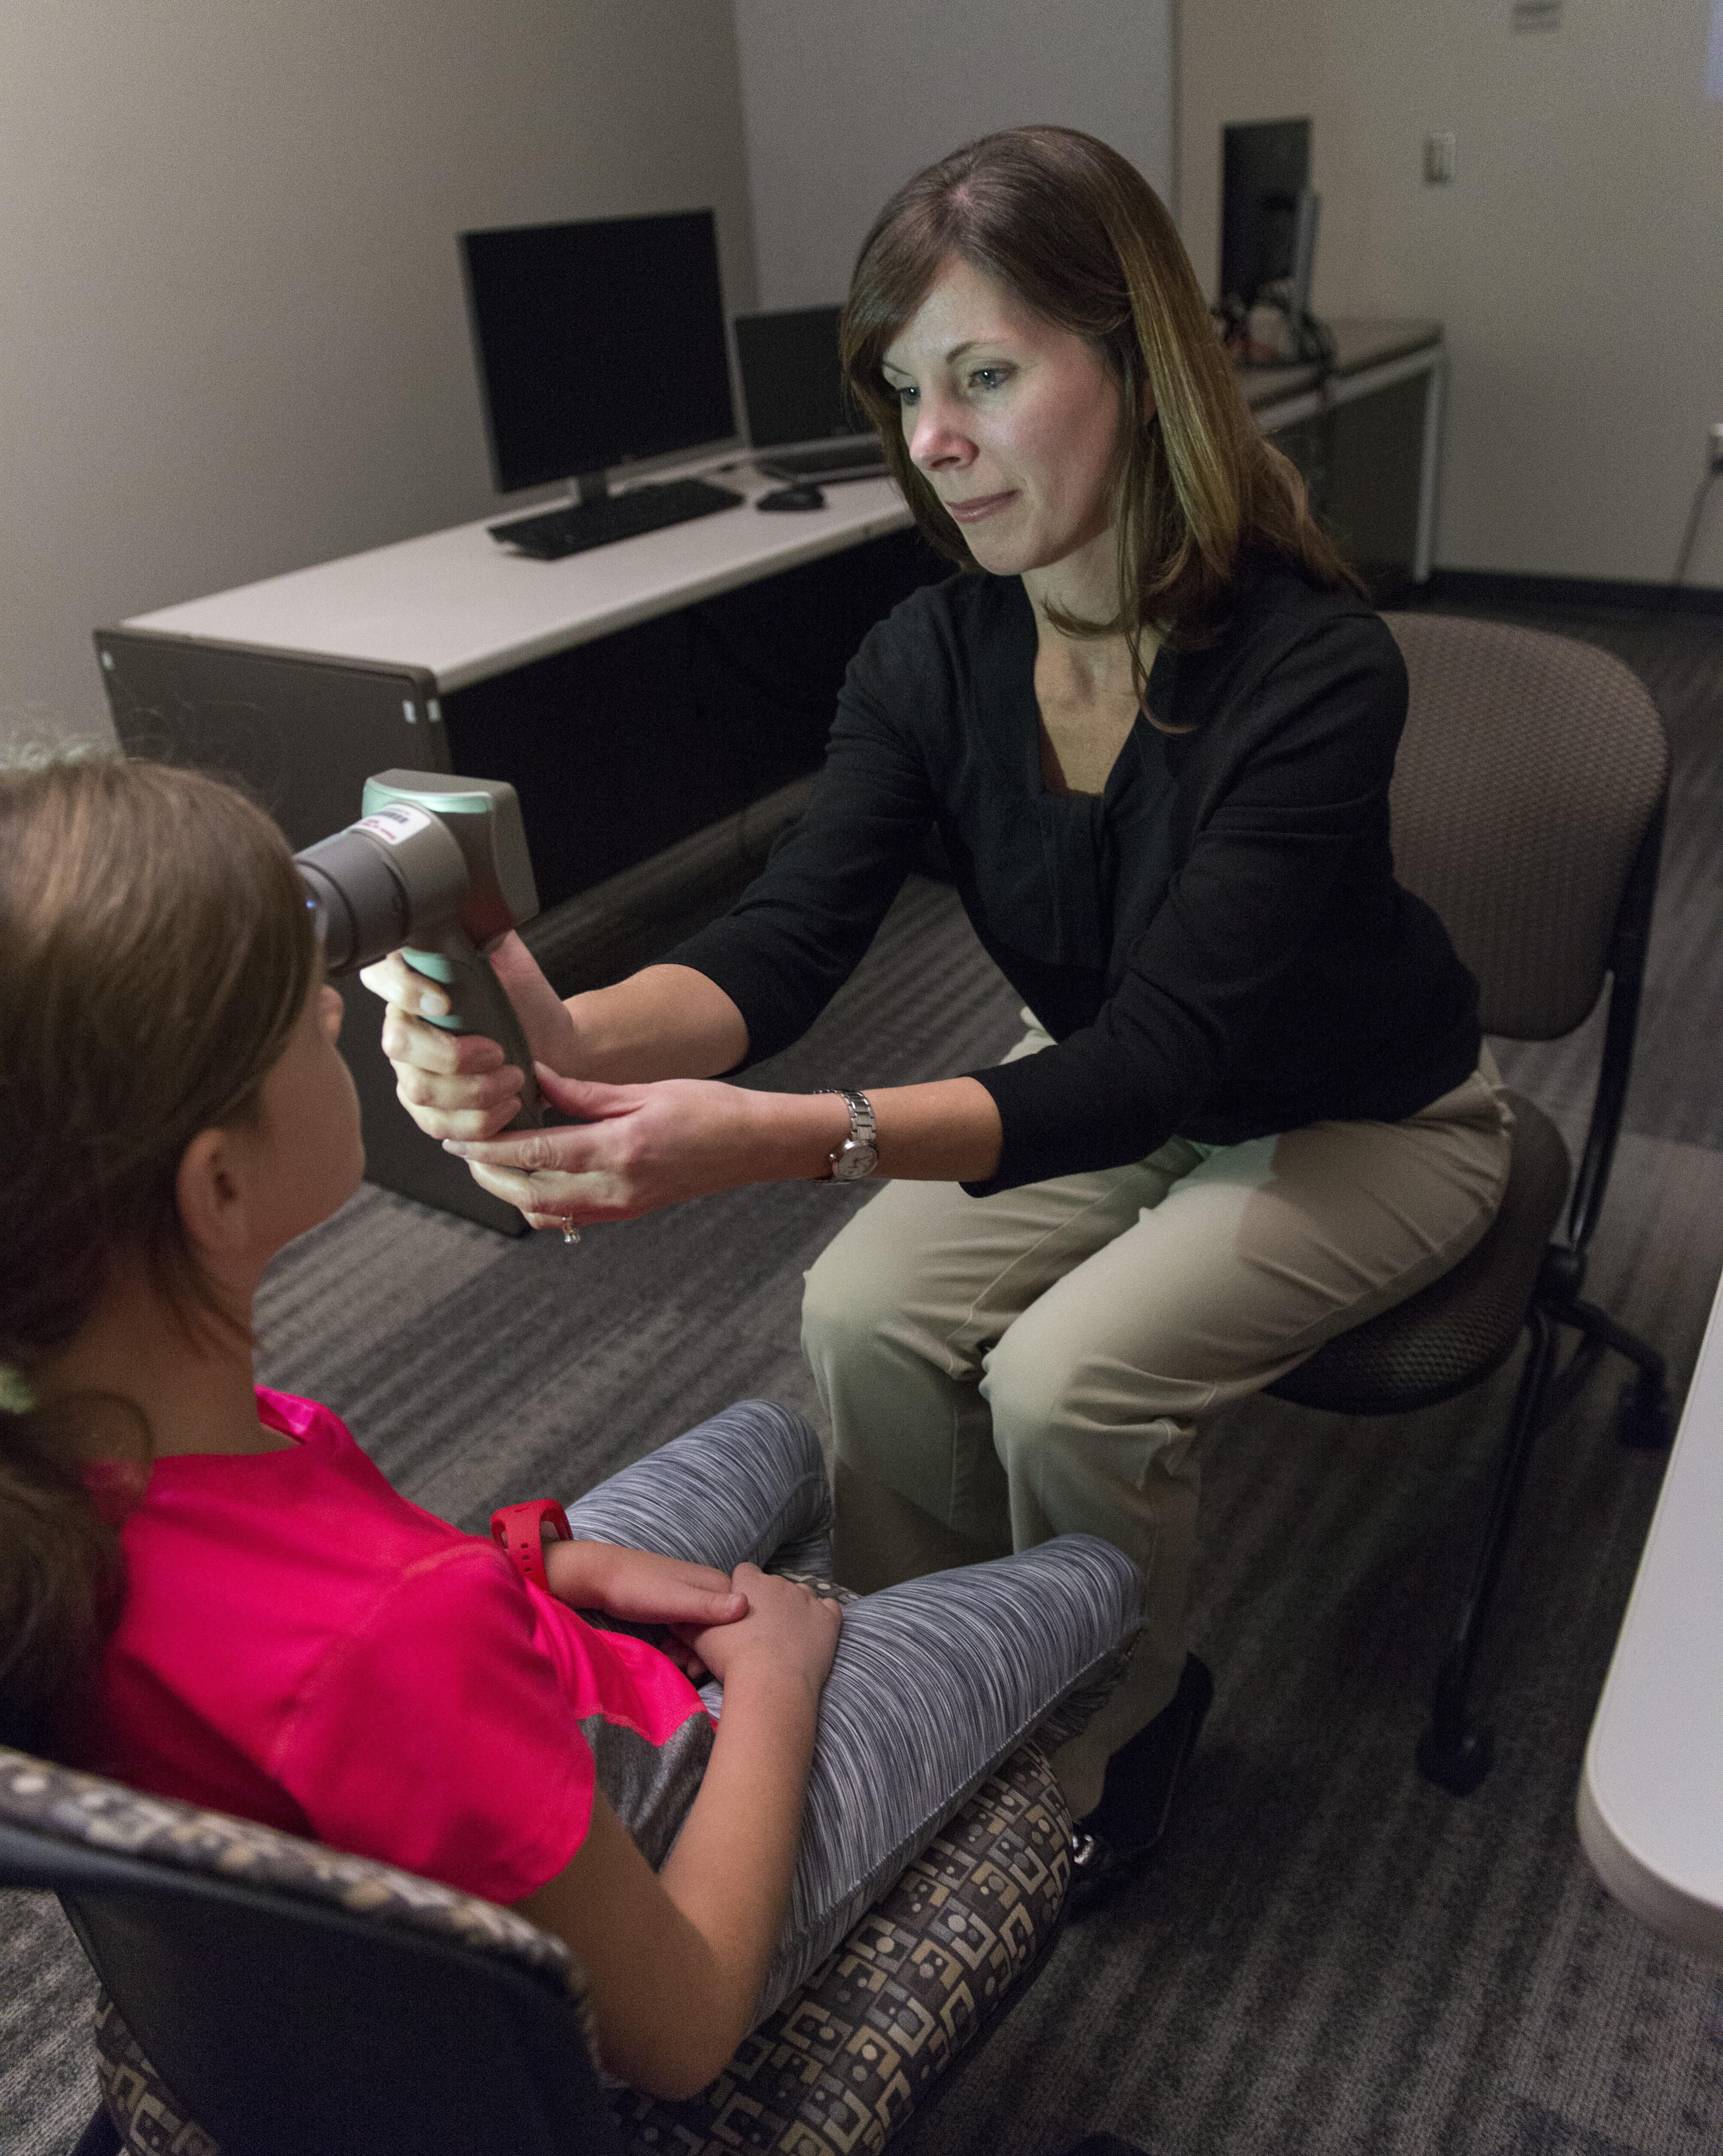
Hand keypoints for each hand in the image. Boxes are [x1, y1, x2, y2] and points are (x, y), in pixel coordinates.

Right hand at [359, 932, 577, 1142]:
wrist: (555, 1046)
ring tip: (512, 1083)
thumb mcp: (507, 956)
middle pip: (399, 1046)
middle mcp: (404, 1028)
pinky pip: (436, 1126)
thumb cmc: (525, 1002)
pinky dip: (476, 1123)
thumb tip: (475, 899)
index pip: (383, 976)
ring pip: (419, 1092)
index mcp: (413, 983)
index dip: (406, 990)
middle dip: (452, 1057)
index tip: (445, 1002)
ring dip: (472, 1094)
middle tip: (498, 1054)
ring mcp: (413, 1072)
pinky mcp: (432, 1111)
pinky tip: (504, 1110)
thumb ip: (482, 927)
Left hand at [442, 1065, 840, 1232]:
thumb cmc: (709, 1109)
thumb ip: (584, 1092)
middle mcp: (619, 1187)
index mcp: (622, 1148)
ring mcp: (624, 1206)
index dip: (493, 1148)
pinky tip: (530, 1179)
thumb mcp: (644, 1090)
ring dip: (511, 1192)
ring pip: (547, 1211)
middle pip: (533, 1192)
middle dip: (490, 1176)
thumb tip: (534, 1080)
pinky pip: (571, 1216)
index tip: (460, 1137)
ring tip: (489, 1165)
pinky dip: (541, 1203)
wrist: (754, 1145)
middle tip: (463, 1152)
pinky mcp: (629, 1213)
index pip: (540, 1153)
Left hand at [545, 1541, 748, 1682]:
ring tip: (675, 1663)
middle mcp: (710, 1589)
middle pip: (723, 1630)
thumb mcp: (675, 1600)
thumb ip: (709, 1605)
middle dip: (708, 1653)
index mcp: (717, 1584)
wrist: (600, 1577)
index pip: (741, 1621)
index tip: (708, 1665)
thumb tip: (745, 1606)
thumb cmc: (638, 1587)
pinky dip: (683, 1645)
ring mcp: (693, 1596)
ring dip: (693, 1652)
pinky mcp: (677, 1605)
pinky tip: (670, 1655)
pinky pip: (690, 1630)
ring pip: (705, 1632)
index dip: (729, 1646)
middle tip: (687, 1669)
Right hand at [673, 1563, 842, 1697]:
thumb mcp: (699, 1637)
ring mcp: (808, 1600)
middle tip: (759, 1632)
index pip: (744, 1573)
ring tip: (785, 1637)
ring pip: (802, 1596)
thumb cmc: (732, 1659)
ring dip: (795, 1610)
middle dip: (768, 1602)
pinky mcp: (829, 1620)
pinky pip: (830, 1610)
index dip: (740, 1592)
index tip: (736, 1615)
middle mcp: (782, 1583)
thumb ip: (689, 1621)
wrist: (771, 1683)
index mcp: (751, 1582)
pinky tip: (813, 1635)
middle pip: (774, 1585)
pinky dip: (823, 1619)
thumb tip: (677, 1618)